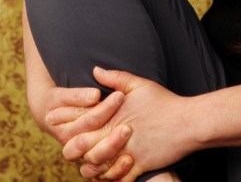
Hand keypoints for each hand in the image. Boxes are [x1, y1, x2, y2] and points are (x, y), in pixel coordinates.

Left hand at [63, 67, 194, 180]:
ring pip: (96, 166)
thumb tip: (94, 70)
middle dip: (70, 146)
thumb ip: (114, 78)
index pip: (81, 119)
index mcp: (112, 115)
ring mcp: (126, 153)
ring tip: (82, 163)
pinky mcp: (139, 167)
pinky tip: (104, 175)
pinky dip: (109, 178)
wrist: (188, 123)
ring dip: (87, 165)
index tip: (51, 118)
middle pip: (82, 146)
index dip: (64, 119)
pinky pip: (117, 178)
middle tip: (63, 145)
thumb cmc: (164, 102)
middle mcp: (115, 135)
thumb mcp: (139, 85)